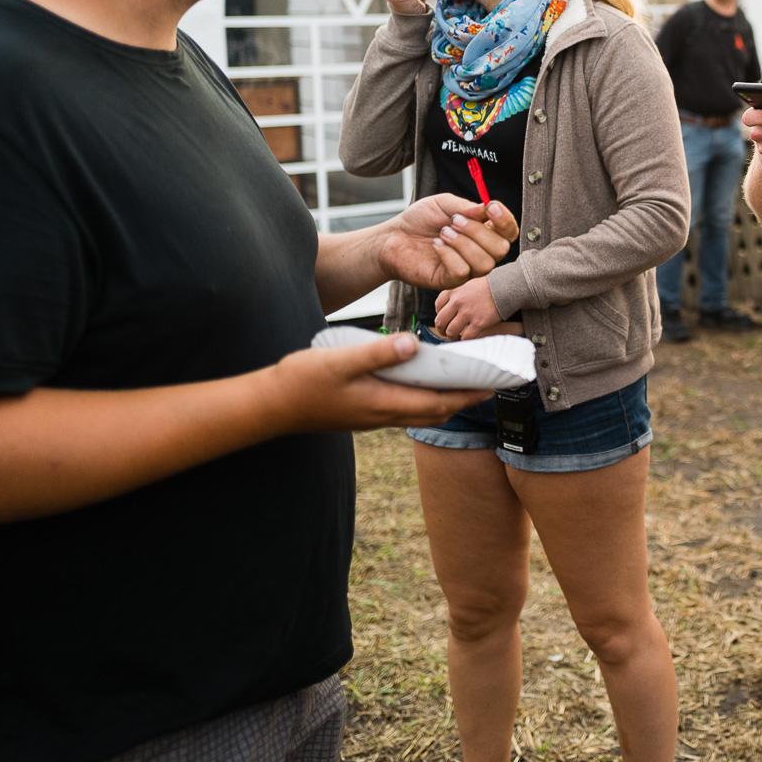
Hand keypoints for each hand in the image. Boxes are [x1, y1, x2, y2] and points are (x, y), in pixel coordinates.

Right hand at [268, 332, 488, 432]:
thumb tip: (413, 344)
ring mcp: (372, 416)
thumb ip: (377, 353)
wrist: (270, 406)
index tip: (492, 385)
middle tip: (488, 382)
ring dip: (445, 399)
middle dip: (464, 398)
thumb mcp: (340, 361)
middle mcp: (383, 415)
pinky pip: (403, 407)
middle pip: (435, 410)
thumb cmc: (302, 381)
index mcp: (383, 403)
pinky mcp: (363, 412)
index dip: (468, 395)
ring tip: (463, 381)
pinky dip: (421, 397)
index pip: (438, 403)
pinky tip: (420, 381)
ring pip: (420, 410)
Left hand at [378, 195, 518, 289]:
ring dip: (463, 243)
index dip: (505, 220)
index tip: (491, 206)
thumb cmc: (419, 221)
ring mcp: (467, 269)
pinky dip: (449, 255)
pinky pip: (462, 271)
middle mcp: (480, 252)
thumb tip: (485, 209)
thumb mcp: (443, 204)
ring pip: (485, 263)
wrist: (392, 238)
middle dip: (478, 232)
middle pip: (501, 248)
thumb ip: (465, 206)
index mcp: (483, 232)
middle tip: (454, 221)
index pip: (509, 231)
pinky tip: (436, 246)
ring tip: (443, 233)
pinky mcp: (451, 281)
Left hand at [434, 277, 504, 339]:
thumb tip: (448, 307)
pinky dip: (465, 339)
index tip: (445, 318)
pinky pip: (466, 337)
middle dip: (441, 329)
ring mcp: (468, 313)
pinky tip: (467, 337)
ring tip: (457, 336)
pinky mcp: (479, 323)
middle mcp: (458, 303)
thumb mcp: (467, 285)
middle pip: (440, 321)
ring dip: (452, 336)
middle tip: (446, 332)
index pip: (437, 306)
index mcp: (454, 292)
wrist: (504, 288)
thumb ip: (456, 294)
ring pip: (451, 331)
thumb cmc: (488, 287)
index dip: (439, 314)